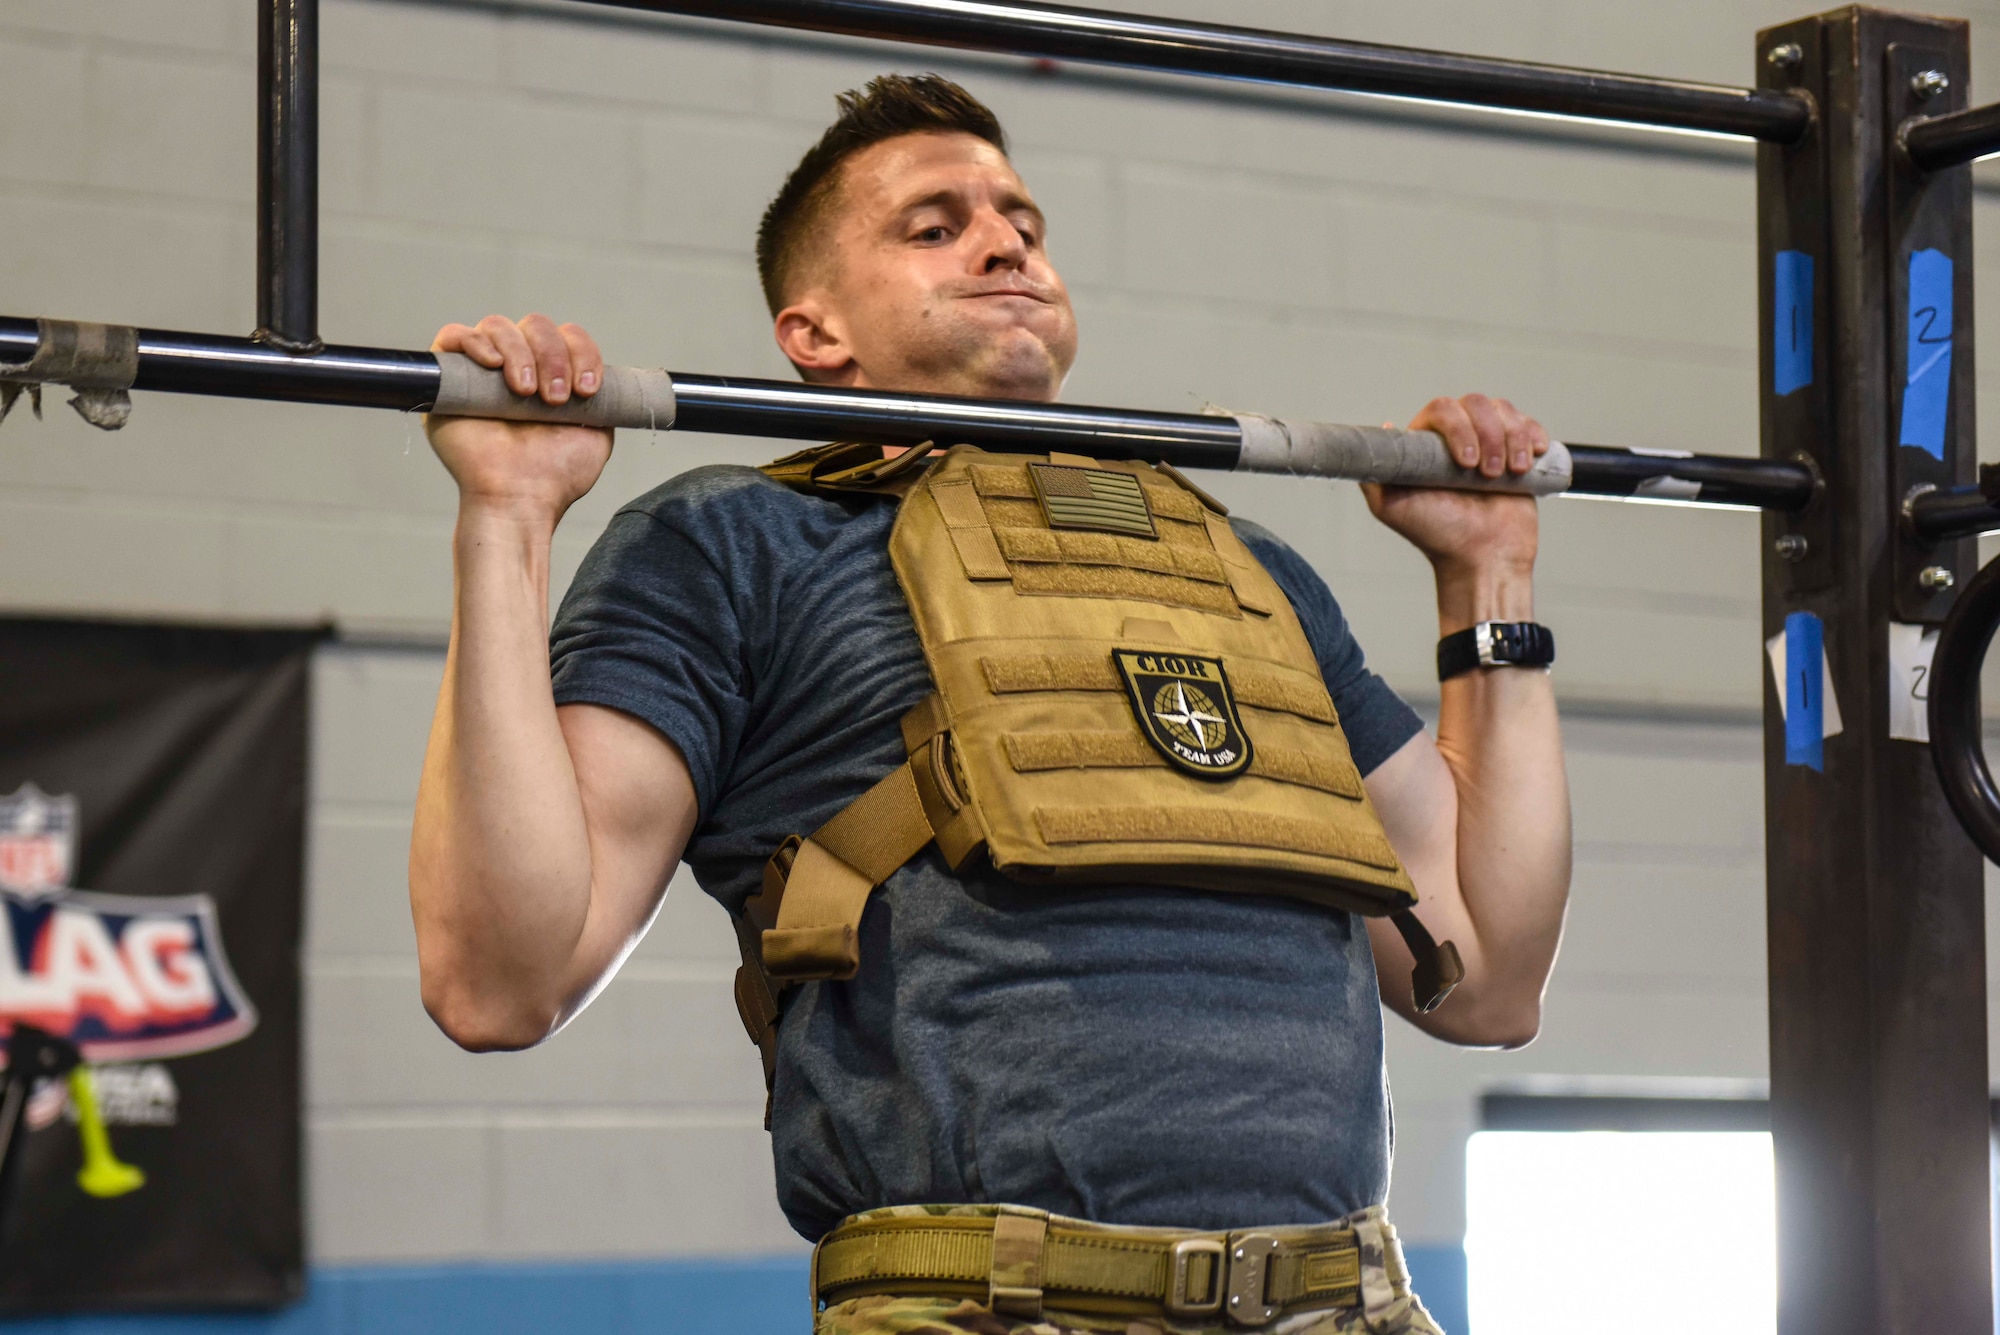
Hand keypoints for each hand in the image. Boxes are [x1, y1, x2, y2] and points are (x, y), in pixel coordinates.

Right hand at [426, 314, 610, 524]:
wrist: (520, 498)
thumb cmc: (554, 474)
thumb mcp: (595, 431)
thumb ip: (600, 398)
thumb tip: (594, 371)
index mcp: (551, 376)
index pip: (568, 336)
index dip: (582, 352)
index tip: (587, 389)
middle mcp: (516, 368)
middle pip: (535, 326)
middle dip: (552, 356)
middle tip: (554, 399)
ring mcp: (480, 371)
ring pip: (498, 326)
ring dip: (521, 354)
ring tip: (525, 393)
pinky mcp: (446, 379)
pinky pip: (453, 335)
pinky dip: (476, 341)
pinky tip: (494, 365)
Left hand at [1363, 393, 1545, 576]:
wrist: (1483, 556)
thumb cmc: (1439, 535)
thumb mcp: (1391, 506)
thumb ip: (1376, 472)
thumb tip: (1383, 428)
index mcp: (1426, 445)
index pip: (1441, 410)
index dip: (1458, 428)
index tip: (1466, 463)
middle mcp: (1456, 437)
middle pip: (1474, 403)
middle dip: (1487, 435)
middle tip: (1487, 474)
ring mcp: (1488, 441)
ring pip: (1502, 409)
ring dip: (1511, 439)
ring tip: (1511, 473)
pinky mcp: (1517, 450)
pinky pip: (1528, 423)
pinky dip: (1533, 435)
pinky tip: (1530, 458)